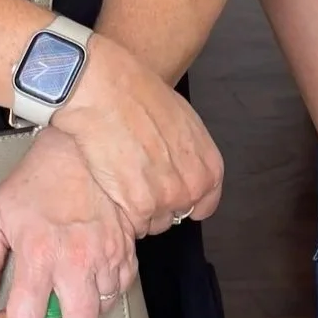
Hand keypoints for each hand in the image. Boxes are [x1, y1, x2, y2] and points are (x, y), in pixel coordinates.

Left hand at [0, 126, 138, 317]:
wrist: (83, 148)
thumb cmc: (38, 179)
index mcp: (39, 254)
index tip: (10, 317)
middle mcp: (77, 260)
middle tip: (47, 305)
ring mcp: (107, 256)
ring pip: (103, 308)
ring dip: (84, 302)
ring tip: (68, 282)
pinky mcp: (128, 249)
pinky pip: (122, 288)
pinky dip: (105, 287)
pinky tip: (89, 271)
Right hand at [46, 34, 224, 236]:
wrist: (109, 94)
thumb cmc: (142, 99)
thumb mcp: (184, 124)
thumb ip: (189, 155)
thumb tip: (181, 167)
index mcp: (209, 168)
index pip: (204, 206)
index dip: (182, 201)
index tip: (166, 194)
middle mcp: (192, 188)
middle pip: (174, 216)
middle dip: (156, 204)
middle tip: (136, 181)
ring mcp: (166, 200)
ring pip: (151, 224)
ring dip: (137, 210)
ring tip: (121, 180)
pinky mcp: (138, 207)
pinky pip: (130, 224)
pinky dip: (119, 211)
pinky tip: (111, 185)